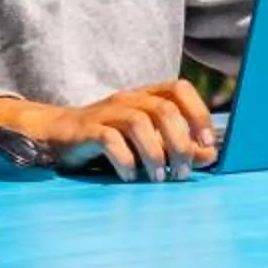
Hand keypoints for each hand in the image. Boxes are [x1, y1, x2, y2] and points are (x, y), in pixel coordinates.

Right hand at [0, 81, 218, 180]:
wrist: (56, 136)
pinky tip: (130, 178)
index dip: (197, 112)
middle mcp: (129, 98)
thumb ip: (178, 146)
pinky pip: (110, 140)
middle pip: (164, 109)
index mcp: (147, 96)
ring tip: (158, 179)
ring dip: (154, 153)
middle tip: (181, 173)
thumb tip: (211, 154)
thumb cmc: (110, 138)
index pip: (179, 88)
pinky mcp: (87, 130)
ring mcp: (107, 112)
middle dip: (179, 143)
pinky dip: (125, 161)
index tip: (206, 142)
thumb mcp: (147, 141)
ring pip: (139, 123)